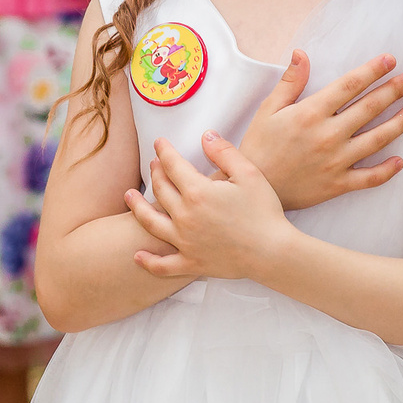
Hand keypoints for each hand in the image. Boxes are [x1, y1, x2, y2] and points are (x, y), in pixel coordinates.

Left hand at [124, 135, 294, 281]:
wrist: (273, 252)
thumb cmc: (264, 212)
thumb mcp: (249, 173)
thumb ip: (224, 152)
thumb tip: (205, 136)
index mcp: (197, 192)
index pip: (172, 165)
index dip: (163, 151)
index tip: (159, 143)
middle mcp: (185, 216)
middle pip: (161, 190)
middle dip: (155, 173)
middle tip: (154, 165)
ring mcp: (185, 242)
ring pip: (151, 223)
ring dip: (137, 208)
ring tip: (129, 197)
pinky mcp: (191, 263)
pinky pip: (163, 265)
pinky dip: (148, 261)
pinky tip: (137, 255)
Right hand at [235, 50, 402, 209]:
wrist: (253, 189)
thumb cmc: (260, 147)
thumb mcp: (268, 110)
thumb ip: (290, 82)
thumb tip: (301, 54)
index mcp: (311, 113)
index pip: (349, 85)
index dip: (372, 70)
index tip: (390, 60)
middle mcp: (328, 135)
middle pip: (369, 108)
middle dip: (393, 91)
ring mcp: (336, 161)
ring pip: (377, 140)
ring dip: (399, 124)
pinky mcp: (338, 184)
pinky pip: (370, 178)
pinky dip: (387, 170)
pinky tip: (400, 161)